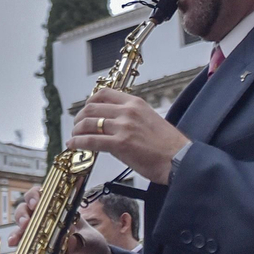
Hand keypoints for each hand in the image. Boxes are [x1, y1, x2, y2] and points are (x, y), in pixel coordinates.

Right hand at [11, 189, 113, 253]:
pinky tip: (14, 245)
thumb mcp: (90, 241)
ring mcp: (39, 234)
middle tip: (26, 221)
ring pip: (22, 225)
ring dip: (18, 229)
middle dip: (24, 212)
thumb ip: (81, 241)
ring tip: (17, 237)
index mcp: (61, 210)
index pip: (45, 195)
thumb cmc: (92, 246)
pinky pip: (23, 244)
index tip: (36, 203)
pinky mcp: (36, 250)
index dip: (37, 195)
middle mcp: (46, 218)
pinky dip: (17, 244)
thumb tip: (70, 241)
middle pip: (28, 208)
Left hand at [69, 89, 189, 184]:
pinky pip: (91, 141)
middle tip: (76, 126)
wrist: (179, 160)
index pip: (104, 94)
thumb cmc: (168, 145)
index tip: (85, 111)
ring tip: (74, 137)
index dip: (89, 102)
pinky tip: (73, 145)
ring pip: (88, 123)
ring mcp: (123, 127)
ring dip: (76, 131)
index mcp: (135, 103)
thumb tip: (111, 123)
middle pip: (91, 108)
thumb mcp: (149, 120)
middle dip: (79, 118)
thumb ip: (130, 117)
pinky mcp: (120, 144)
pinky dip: (78, 142)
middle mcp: (128, 111)